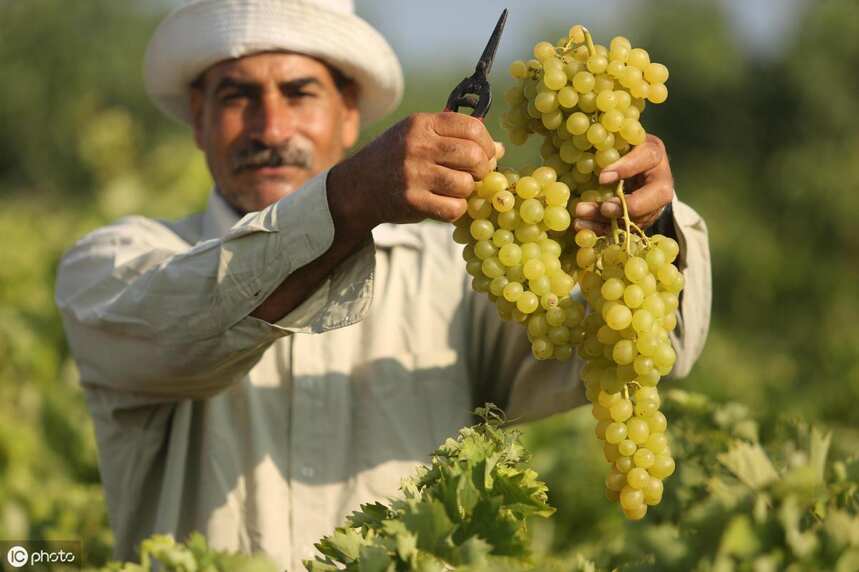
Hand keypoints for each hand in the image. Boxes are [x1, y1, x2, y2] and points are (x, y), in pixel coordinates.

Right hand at [327, 112, 497, 234]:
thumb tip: (499, 149)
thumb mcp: (417, 136)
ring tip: (455, 190)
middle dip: (481, 169)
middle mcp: (417, 145)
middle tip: (474, 176)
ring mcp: (414, 174)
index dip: (486, 144)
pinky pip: (453, 208)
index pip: (472, 127)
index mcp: (422, 124)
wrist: (356, 187)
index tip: (485, 155)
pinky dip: (455, 209)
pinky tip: (445, 204)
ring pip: (465, 184)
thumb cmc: (394, 159)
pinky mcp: (412, 201)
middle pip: (473, 156)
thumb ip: (454, 138)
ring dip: (467, 191)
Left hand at [573, 134, 673, 234]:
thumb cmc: (618, 151)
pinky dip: (602, 229)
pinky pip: (626, 228)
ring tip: (581, 218)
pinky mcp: (643, 219)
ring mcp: (655, 202)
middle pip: (657, 195)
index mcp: (653, 152)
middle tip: (604, 208)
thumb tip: (583, 155)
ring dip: (609, 220)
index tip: (602, 177)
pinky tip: (582, 226)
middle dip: (629, 204)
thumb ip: (605, 147)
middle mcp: (660, 178)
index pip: (648, 157)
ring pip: (640, 216)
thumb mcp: (613, 143)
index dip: (627, 167)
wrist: (628, 169)